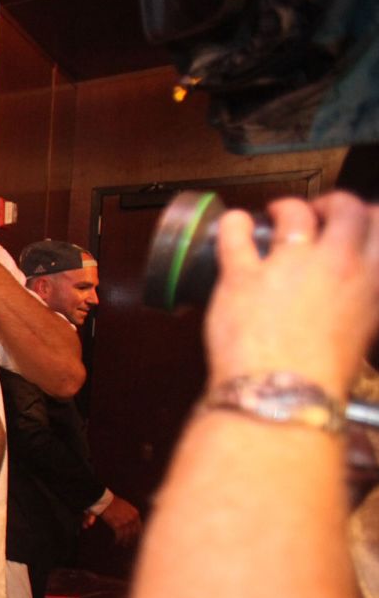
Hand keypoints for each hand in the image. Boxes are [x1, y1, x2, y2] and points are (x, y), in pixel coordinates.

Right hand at [89, 494, 141, 545]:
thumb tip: (132, 520)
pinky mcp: (118, 525)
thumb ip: (130, 514)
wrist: (106, 500)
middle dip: (132, 538)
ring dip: (125, 541)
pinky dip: (118, 539)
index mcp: (135, 513)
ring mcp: (126, 522)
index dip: (138, 533)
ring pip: (127, 535)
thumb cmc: (113, 502)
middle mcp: (132, 518)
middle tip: (130, 543)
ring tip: (123, 544)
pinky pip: (119, 535)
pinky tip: (117, 542)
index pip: (139, 526)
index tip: (136, 538)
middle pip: (134, 532)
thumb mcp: (126, 506)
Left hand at [207, 193, 378, 395]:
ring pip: (295, 213)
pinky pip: (236, 234)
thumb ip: (355, 303)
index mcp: (370, 281)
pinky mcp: (243, 276)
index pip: (378, 225)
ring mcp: (289, 266)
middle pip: (346, 208)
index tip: (355, 218)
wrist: (282, 395)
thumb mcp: (359, 335)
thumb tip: (344, 295)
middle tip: (319, 209)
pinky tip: (232, 222)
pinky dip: (233, 223)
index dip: (367, 215)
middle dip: (333, 202)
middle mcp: (336, 266)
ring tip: (276, 213)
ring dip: (286, 208)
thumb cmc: (320, 378)